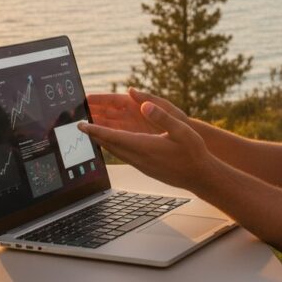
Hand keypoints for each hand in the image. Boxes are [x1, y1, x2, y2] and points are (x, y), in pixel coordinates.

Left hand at [78, 101, 217, 191]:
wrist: (201, 177)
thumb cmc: (193, 153)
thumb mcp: (181, 129)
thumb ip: (162, 116)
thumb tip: (144, 104)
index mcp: (143, 146)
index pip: (112, 137)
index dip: (94, 130)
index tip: (80, 125)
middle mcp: (138, 157)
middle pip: (108, 145)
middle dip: (93, 134)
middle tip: (79, 125)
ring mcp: (141, 165)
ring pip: (114, 152)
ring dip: (101, 141)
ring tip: (91, 132)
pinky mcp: (145, 169)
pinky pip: (122, 156)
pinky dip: (112, 148)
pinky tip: (112, 144)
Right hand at [87, 88, 188, 134]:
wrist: (193, 143)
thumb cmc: (183, 125)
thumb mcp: (170, 112)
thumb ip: (153, 102)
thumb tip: (133, 91)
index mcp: (139, 105)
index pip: (113, 100)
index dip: (98, 99)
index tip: (84, 99)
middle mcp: (133, 115)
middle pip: (106, 112)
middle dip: (90, 111)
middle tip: (73, 112)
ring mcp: (132, 127)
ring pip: (108, 125)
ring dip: (95, 124)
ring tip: (79, 126)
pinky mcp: (134, 138)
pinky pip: (115, 136)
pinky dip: (104, 136)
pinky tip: (95, 140)